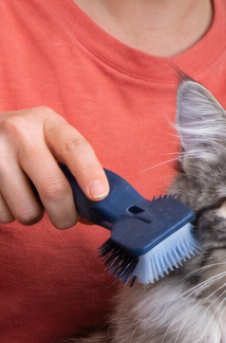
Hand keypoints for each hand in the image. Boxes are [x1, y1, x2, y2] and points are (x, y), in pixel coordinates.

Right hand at [0, 106, 107, 227]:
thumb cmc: (30, 142)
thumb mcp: (53, 141)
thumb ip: (75, 169)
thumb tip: (96, 212)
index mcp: (48, 123)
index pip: (75, 148)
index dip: (90, 173)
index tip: (98, 195)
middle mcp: (19, 133)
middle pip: (53, 188)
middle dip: (66, 215)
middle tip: (66, 219)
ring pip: (27, 209)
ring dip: (35, 215)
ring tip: (31, 199)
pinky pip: (3, 215)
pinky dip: (12, 214)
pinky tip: (10, 196)